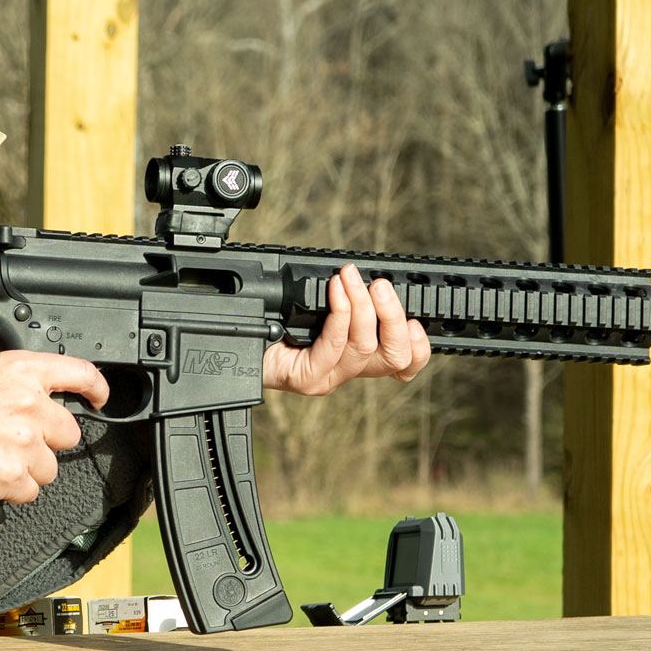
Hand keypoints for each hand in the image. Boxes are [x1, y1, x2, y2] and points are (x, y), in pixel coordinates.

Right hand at [0, 351, 109, 502]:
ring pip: (50, 467)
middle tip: (14, 441)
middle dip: (47, 441)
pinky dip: (12, 489)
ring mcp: (25, 441)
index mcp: (21, 370)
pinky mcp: (15, 475)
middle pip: (69, 433)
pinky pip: (30, 490)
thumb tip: (41, 398)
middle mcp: (30, 403)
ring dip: (28, 469)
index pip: (81, 373)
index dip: (97, 388)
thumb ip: (18, 383)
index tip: (98, 399)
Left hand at [263, 264, 431, 394]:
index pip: (402, 363)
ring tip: (351, 277)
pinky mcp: (307, 379)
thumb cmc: (270, 320)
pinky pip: (334, 344)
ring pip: (364, 347)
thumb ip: (345, 298)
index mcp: (356, 356)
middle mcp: (346, 371)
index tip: (416, 320)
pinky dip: (339, 313)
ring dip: (362, 305)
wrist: (231, 344)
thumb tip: (363, 271)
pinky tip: (334, 291)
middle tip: (382, 286)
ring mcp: (327, 378)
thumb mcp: (316, 304)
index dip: (419, 346)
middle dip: (394, 317)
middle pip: (394, 358)